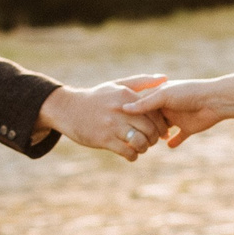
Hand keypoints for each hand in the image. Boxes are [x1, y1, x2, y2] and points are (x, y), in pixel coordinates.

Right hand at [40, 80, 164, 161]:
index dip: (162, 124)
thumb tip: (165, 78)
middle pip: (150, 129)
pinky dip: (133, 156)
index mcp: (127, 96)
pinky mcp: (104, 139)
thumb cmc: (97, 98)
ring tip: (141, 148)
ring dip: (144, 148)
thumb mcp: (117, 85)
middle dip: (155, 138)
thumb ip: (142, 82)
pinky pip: (127, 151)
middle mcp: (121, 110)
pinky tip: (130, 154)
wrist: (68, 109)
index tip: (160, 130)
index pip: (155, 112)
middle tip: (152, 141)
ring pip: (140, 141)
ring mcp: (112, 125)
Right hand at [120, 74, 224, 147]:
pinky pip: (179, 137)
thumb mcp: (163, 96)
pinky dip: (174, 141)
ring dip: (156, 137)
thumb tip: (124, 109)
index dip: (133, 114)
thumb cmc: (187, 92)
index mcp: (160, 96)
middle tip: (132, 138)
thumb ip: (145, 104)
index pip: (142, 106)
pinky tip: (168, 146)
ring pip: (163, 130)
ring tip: (145, 145)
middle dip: (143, 129)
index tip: (120, 122)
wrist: (214, 100)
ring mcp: (177, 118)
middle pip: (151, 120)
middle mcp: (167, 107)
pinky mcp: (187, 128)